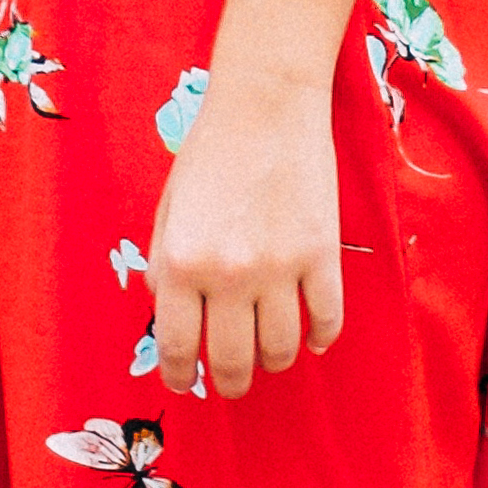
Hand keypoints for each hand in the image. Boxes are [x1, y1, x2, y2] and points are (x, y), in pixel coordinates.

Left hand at [149, 73, 344, 399]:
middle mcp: (226, 275)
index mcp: (180, 263)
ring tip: (271, 359)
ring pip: (280, 349)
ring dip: (274, 362)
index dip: (181, 375)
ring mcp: (279, 268)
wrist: (267, 103)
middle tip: (232, 383)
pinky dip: (319, 338)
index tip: (186, 384)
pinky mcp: (321, 255)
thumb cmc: (210, 150)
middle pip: (231, 360)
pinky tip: (312, 339)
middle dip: (230, 382)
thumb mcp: (168, 207)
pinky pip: (326, 319)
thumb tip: (167, 310)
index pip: (177, 345)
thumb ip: (161, 262)